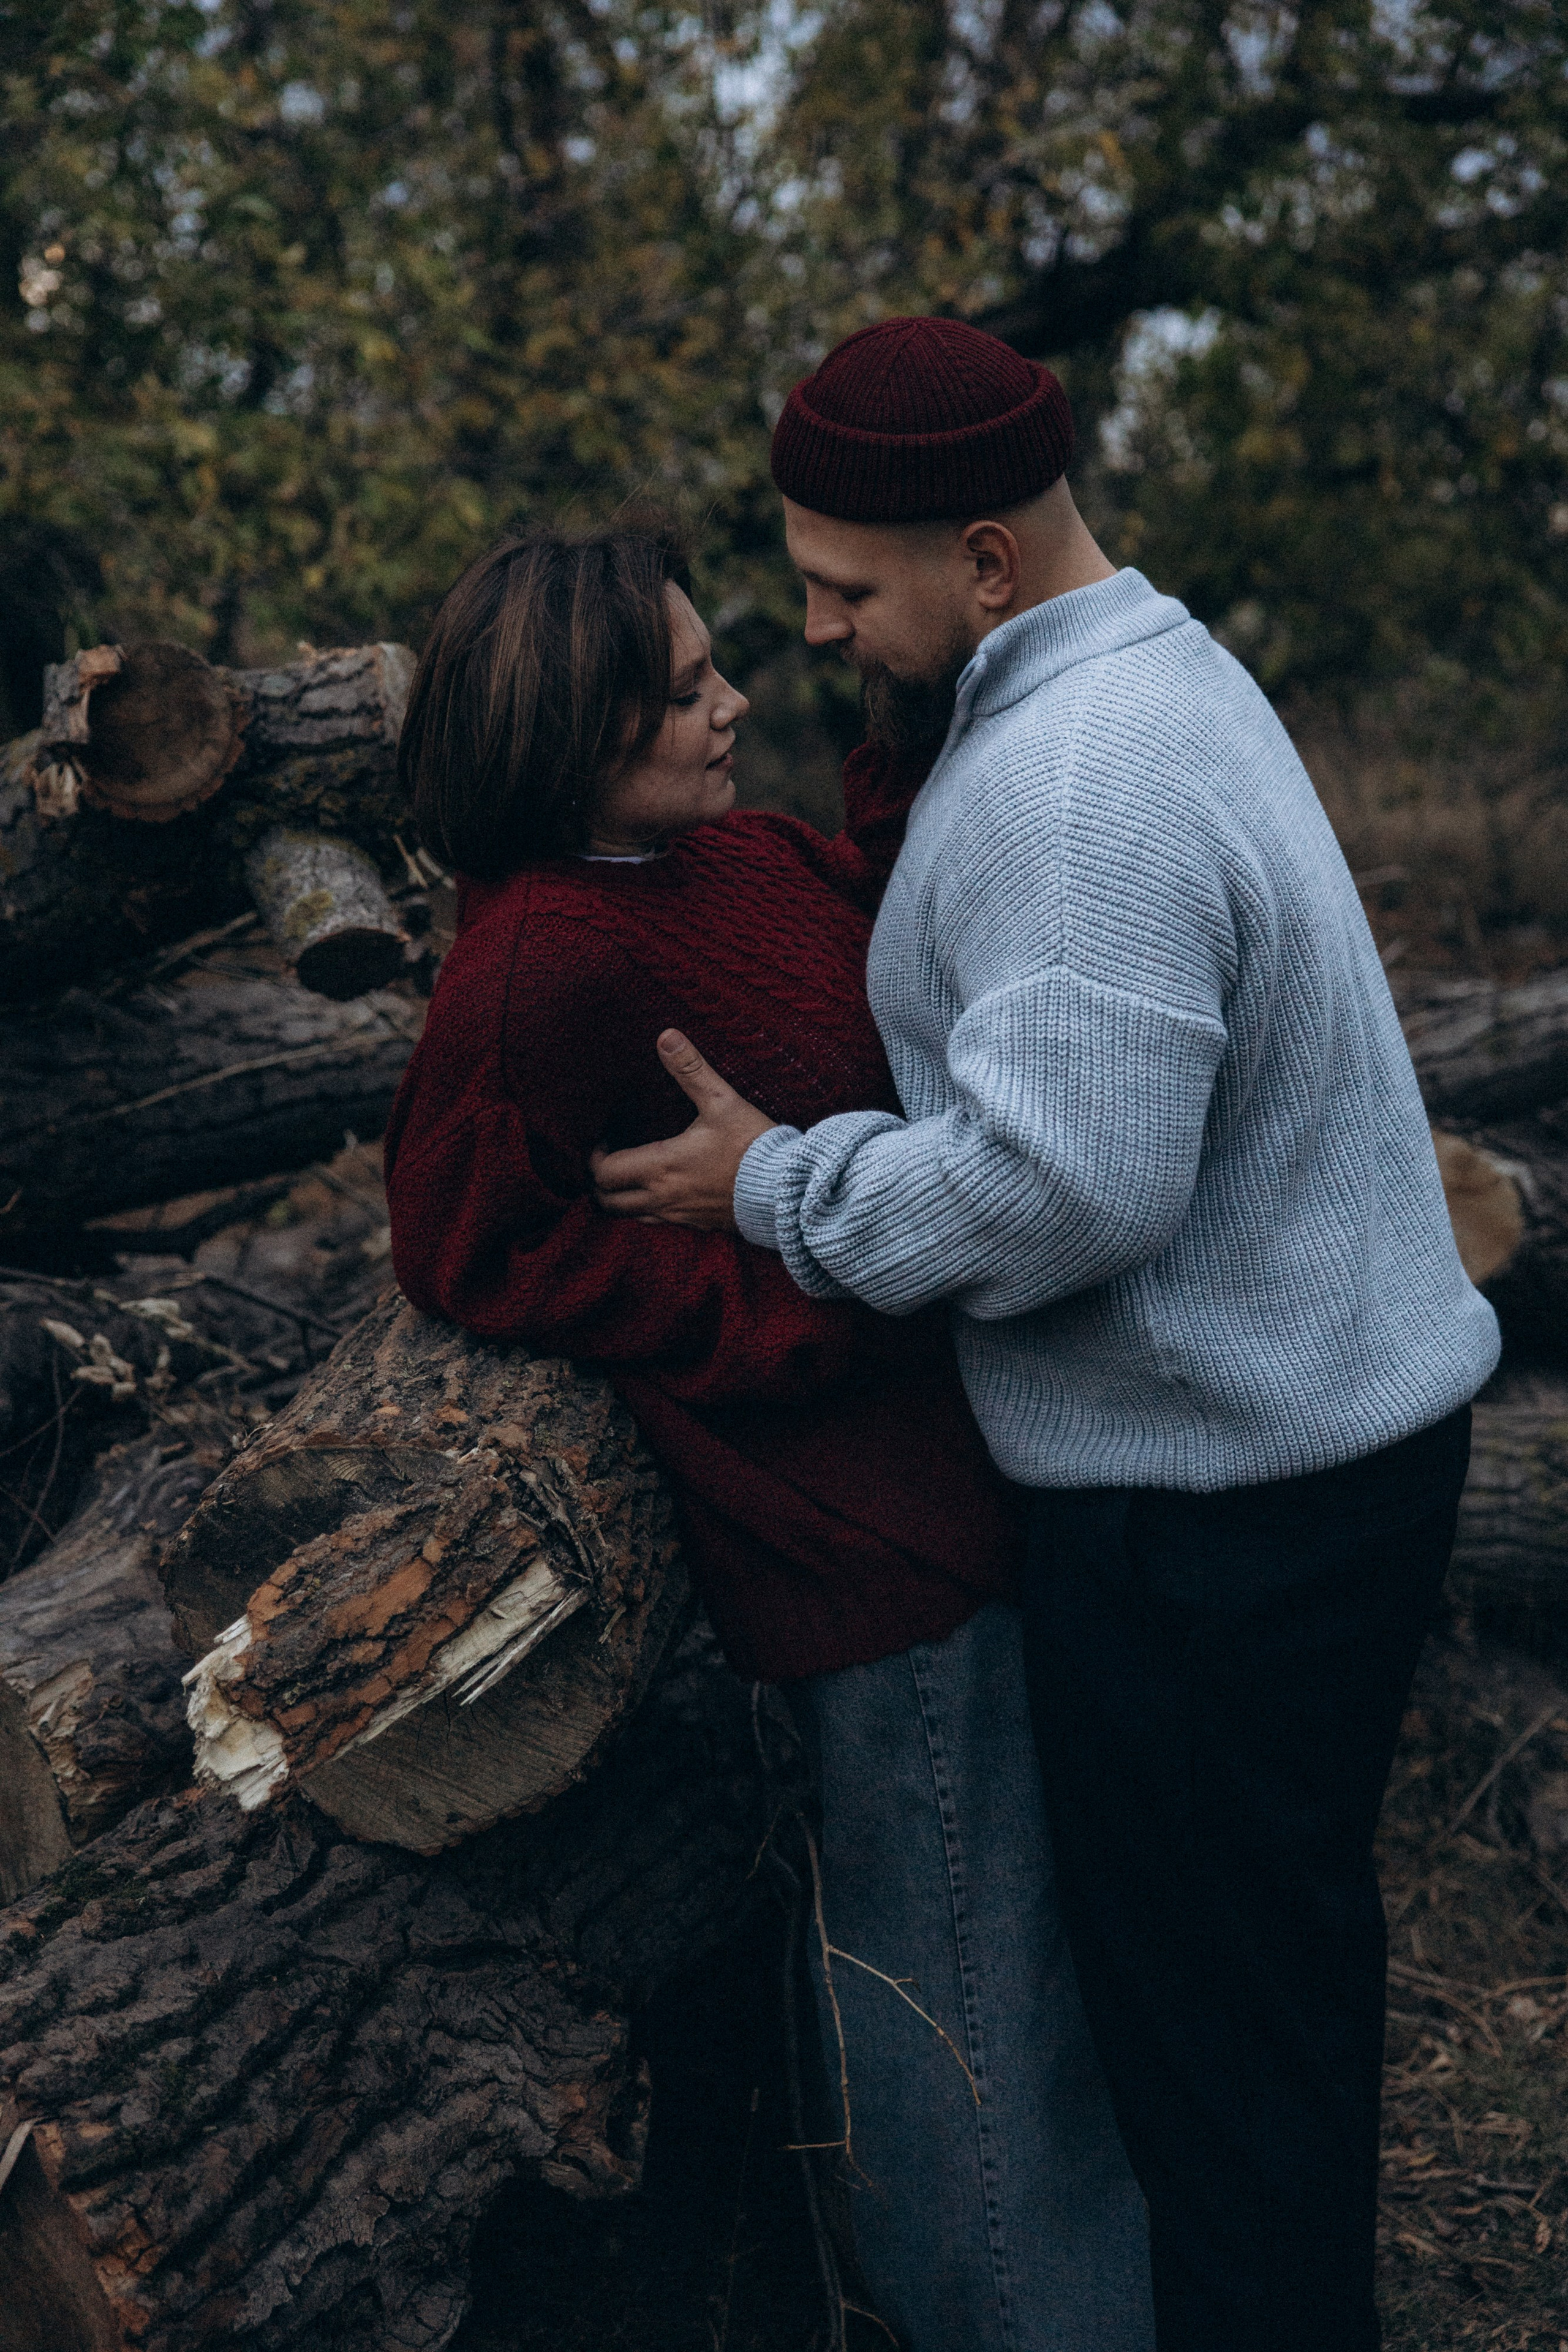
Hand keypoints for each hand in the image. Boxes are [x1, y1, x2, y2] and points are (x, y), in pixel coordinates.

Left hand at [591, 1031, 776, 1230]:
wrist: (787, 1190)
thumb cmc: (753, 1147)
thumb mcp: (722, 1102)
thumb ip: (691, 1069)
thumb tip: (666, 1036)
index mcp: (661, 1167)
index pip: (604, 1173)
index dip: (595, 1157)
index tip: (606, 1140)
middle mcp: (663, 1197)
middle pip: (608, 1202)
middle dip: (600, 1183)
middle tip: (610, 1160)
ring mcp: (679, 1216)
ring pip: (631, 1217)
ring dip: (622, 1199)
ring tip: (630, 1175)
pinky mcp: (698, 1225)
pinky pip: (659, 1223)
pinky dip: (648, 1209)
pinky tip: (662, 1190)